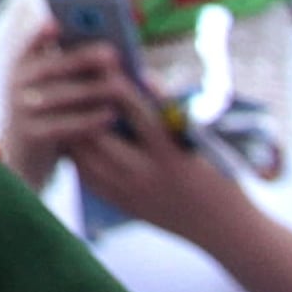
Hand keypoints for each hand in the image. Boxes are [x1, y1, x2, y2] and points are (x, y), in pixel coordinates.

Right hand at [0, 35, 133, 179]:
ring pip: (62, 96)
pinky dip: (90, 120)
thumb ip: (69, 72)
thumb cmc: (49, 117)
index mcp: (22, 67)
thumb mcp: (50, 91)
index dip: (41, 33)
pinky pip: (65, 125)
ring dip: (93, 90)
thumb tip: (109, 59)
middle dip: (83, 59)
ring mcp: (22, 111)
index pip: (30, 44)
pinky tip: (111, 116)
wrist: (23, 161)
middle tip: (113, 54)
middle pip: (52, 68)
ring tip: (121, 88)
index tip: (59, 22)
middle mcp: (17, 85)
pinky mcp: (32, 136)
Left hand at [62, 73, 236, 240]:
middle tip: (74, 80)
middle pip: (99, 136)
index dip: (118, 84)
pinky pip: (86, 178)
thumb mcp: (201, 144)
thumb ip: (170, 113)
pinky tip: (72, 136)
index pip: (136, 112)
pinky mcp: (122, 205)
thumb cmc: (219, 177)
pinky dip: (77, 155)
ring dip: (74, 130)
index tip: (107, 61)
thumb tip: (141, 78)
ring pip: (84, 158)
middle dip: (84, 106)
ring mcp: (130, 194)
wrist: (225, 230)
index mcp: (171, 156)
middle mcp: (146, 176)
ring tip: (66, 105)